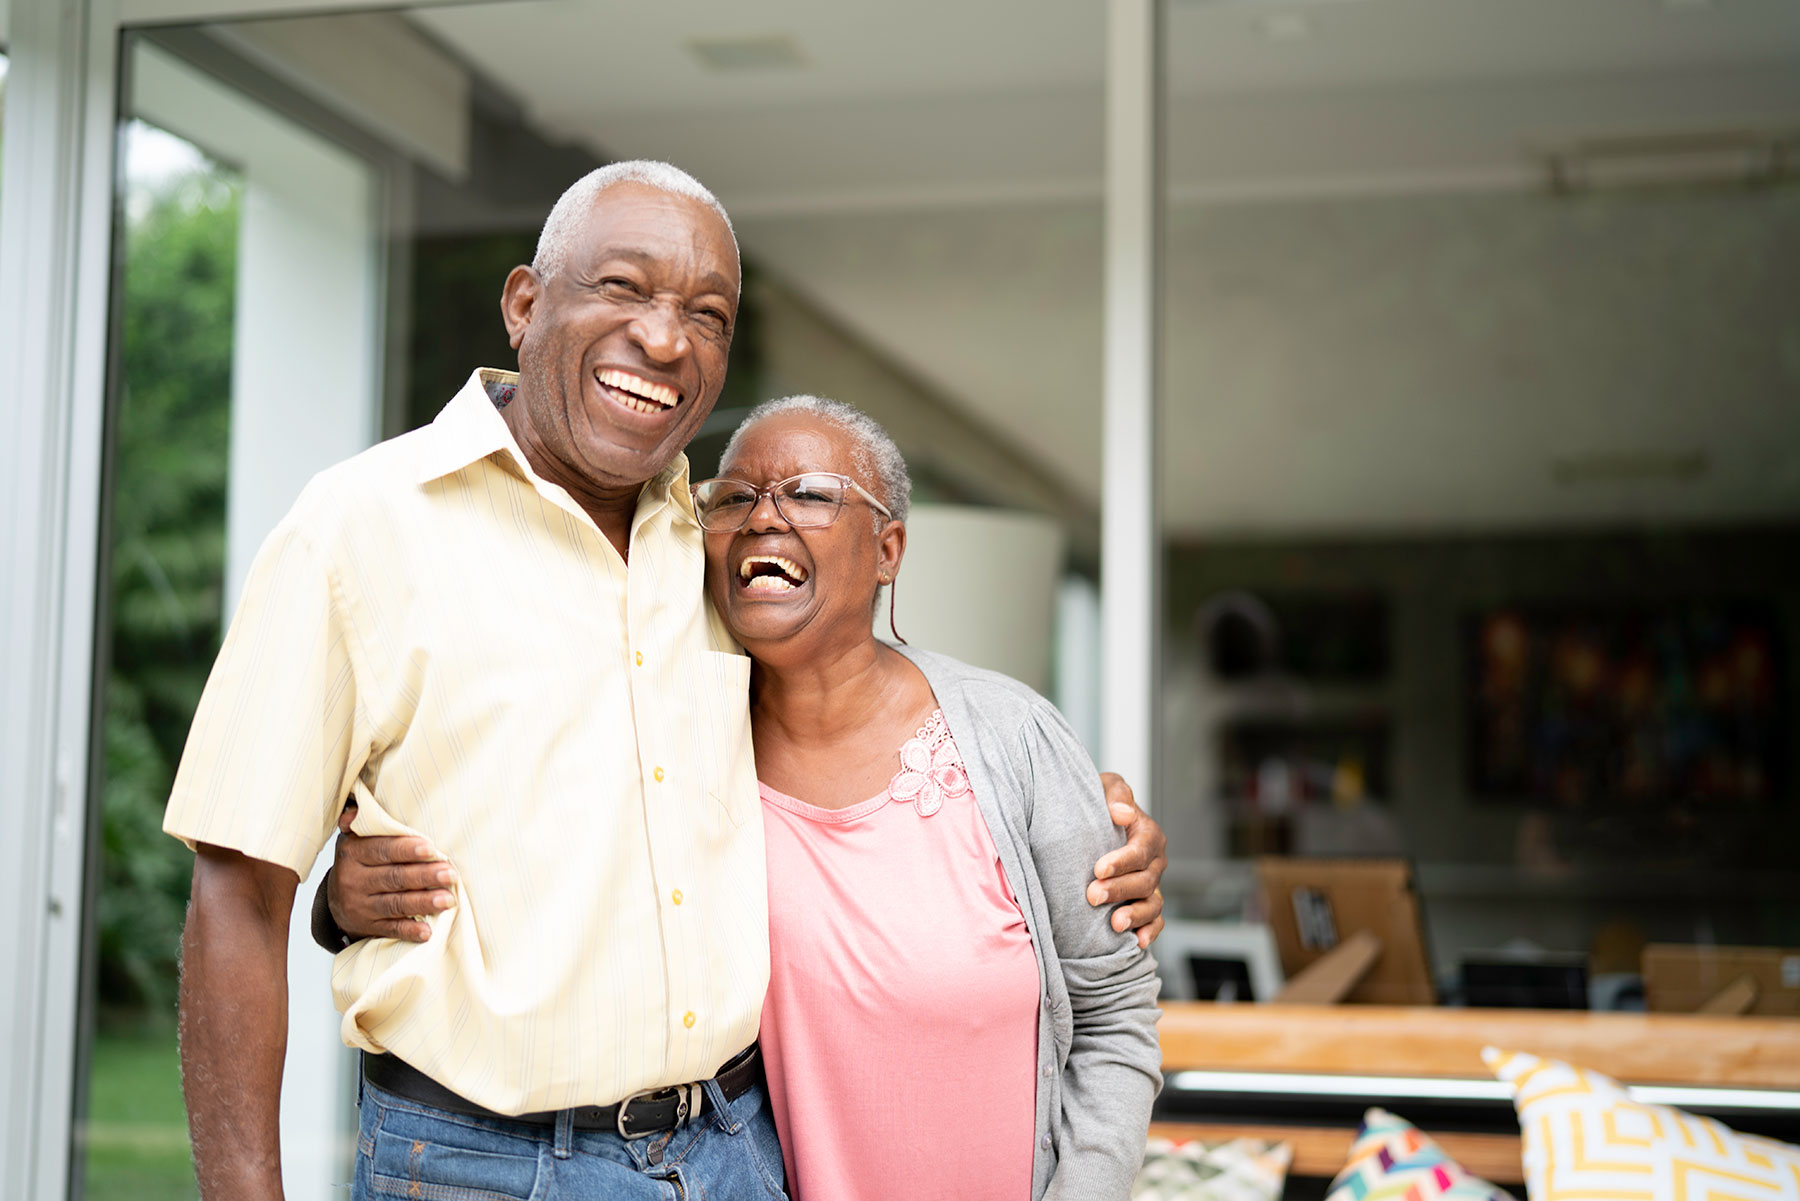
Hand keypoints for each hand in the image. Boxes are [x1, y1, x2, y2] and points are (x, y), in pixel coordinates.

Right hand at [328, 803, 457, 943]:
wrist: (338, 901)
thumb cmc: (360, 862)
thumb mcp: (355, 839)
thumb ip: (363, 823)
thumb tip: (355, 811)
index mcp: (352, 854)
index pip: (381, 850)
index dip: (405, 850)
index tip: (431, 848)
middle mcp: (353, 880)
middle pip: (393, 877)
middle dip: (424, 875)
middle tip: (450, 874)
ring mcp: (359, 906)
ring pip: (394, 904)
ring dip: (423, 902)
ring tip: (448, 900)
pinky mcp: (366, 927)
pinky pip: (390, 929)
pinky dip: (409, 931)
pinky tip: (428, 931)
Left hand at [1087, 773, 1166, 948]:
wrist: (1090, 826)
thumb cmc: (1097, 804)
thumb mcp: (1103, 787)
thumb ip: (1115, 793)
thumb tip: (1122, 812)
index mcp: (1147, 833)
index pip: (1141, 849)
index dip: (1122, 861)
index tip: (1099, 869)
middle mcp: (1154, 862)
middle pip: (1145, 880)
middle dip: (1119, 889)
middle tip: (1092, 895)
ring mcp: (1151, 885)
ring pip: (1152, 904)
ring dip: (1135, 915)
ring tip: (1114, 923)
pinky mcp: (1145, 905)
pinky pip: (1155, 922)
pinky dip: (1149, 932)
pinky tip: (1136, 942)